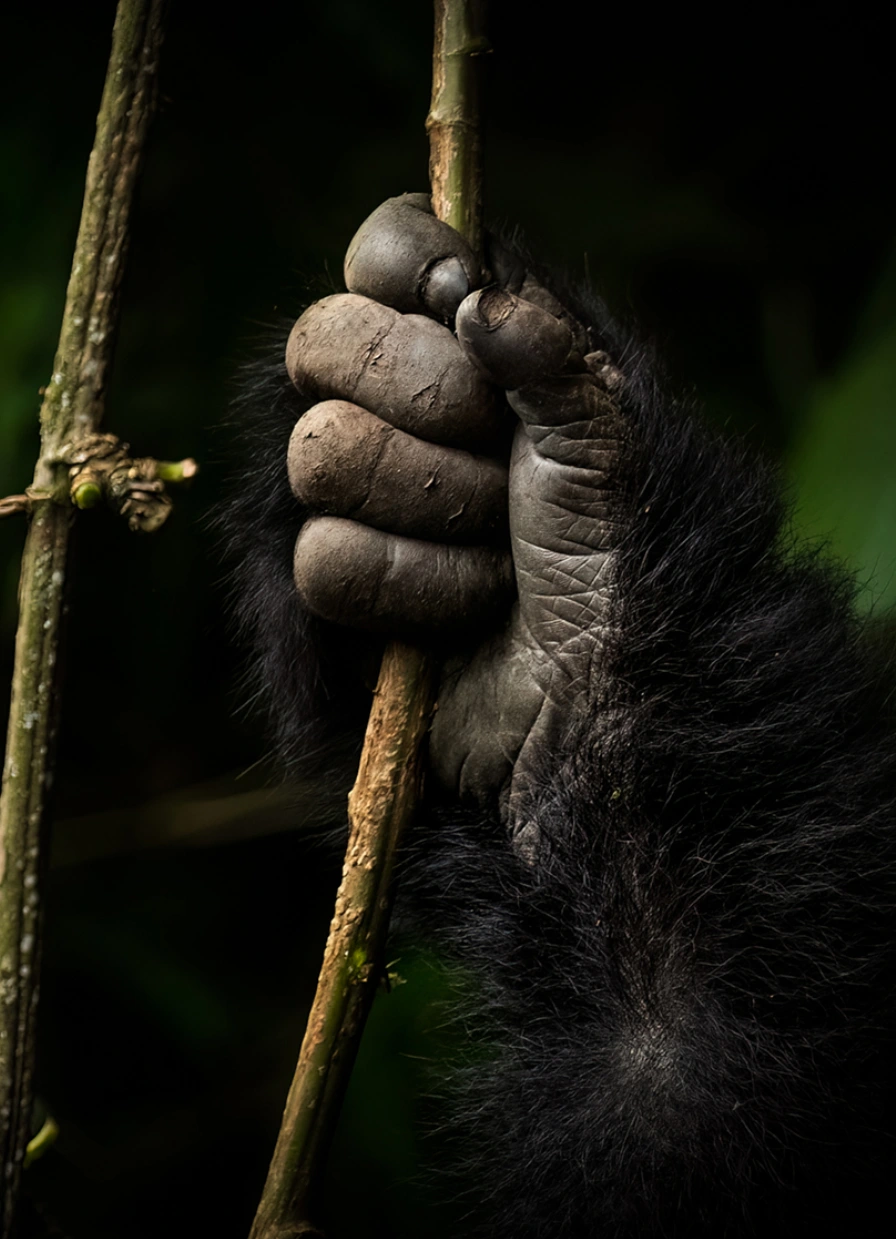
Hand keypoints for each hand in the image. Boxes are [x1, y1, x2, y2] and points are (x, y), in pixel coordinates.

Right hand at [285, 195, 629, 819]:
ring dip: (434, 512)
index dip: (401, 268)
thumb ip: (544, 347)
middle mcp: (398, 406)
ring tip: (501, 551)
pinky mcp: (339, 578)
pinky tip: (468, 613)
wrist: (603, 689)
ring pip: (316, 453)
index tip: (453, 303)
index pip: (381, 251)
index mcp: (468, 347)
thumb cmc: (618, 555)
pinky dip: (415, 590)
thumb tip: (473, 296)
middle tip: (500, 456)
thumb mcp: (608, 440)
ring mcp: (360, 493)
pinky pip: (324, 556)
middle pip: (319, 340)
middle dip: (427, 404)